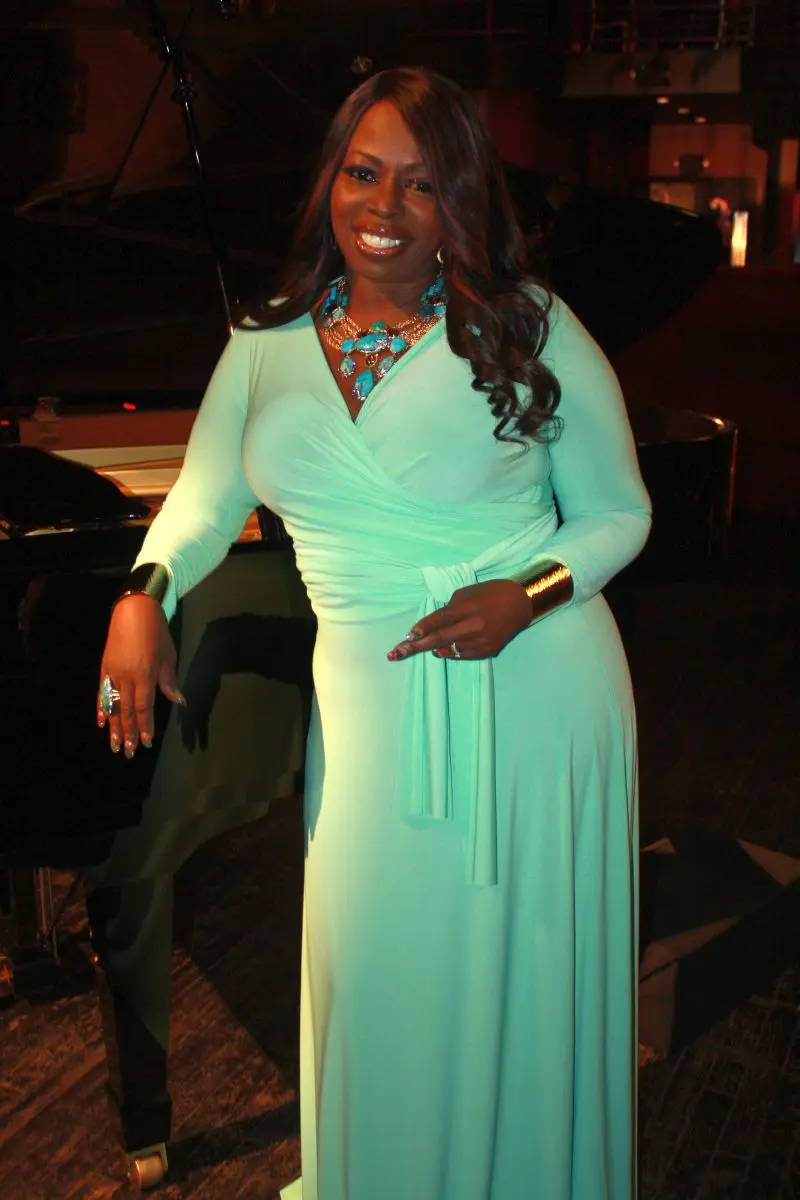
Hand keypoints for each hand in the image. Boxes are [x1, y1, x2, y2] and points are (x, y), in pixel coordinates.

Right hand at [97, 594, 184, 757]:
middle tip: (129, 752)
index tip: (145, 742)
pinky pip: (102, 693)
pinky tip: (102, 722)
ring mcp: (113, 673)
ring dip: (115, 727)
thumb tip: (179, 702)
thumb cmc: (156, 632)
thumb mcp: (168, 656)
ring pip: (113, 706)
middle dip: (129, 733)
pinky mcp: (105, 668)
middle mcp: (127, 677)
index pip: (144, 707)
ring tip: (115, 745)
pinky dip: (102, 708)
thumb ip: (169, 681)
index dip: (145, 726)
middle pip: (127, 710)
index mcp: (145, 675)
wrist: (133, 610)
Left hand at [387, 580, 531, 661]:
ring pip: (449, 649)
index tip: (407, 634)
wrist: (521, 604)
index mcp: (468, 607)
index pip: (439, 619)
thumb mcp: (467, 593)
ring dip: (433, 648)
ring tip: (420, 645)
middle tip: (395, 653)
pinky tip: (441, 649)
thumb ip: (449, 609)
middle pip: (440, 638)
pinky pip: (461, 655)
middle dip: (415, 646)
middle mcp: (474, 626)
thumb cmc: (490, 593)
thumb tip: (432, 627)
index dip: (422, 628)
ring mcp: (481, 641)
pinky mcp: (488, 651)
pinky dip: (449, 652)